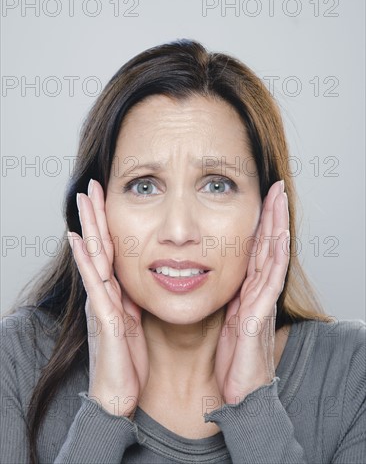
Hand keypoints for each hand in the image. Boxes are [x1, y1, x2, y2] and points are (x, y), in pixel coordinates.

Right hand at [67, 179, 148, 416]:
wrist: (119, 398)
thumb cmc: (128, 362)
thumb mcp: (135, 324)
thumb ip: (133, 301)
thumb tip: (139, 282)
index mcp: (115, 293)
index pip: (110, 250)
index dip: (107, 224)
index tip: (107, 197)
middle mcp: (104, 293)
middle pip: (98, 246)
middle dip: (95, 215)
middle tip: (91, 186)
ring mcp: (100, 303)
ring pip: (93, 257)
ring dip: (88, 227)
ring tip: (83, 201)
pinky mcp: (103, 318)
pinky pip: (95, 283)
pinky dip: (85, 260)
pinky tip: (78, 240)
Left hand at [214, 180, 289, 404]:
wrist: (239, 394)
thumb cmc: (231, 359)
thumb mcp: (224, 320)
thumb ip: (225, 298)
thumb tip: (211, 278)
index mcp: (246, 291)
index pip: (254, 250)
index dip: (259, 223)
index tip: (260, 198)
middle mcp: (257, 292)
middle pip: (267, 245)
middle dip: (273, 215)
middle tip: (275, 188)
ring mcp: (261, 301)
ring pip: (273, 255)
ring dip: (277, 226)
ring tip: (279, 199)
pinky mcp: (259, 315)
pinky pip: (269, 280)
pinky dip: (275, 256)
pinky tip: (279, 236)